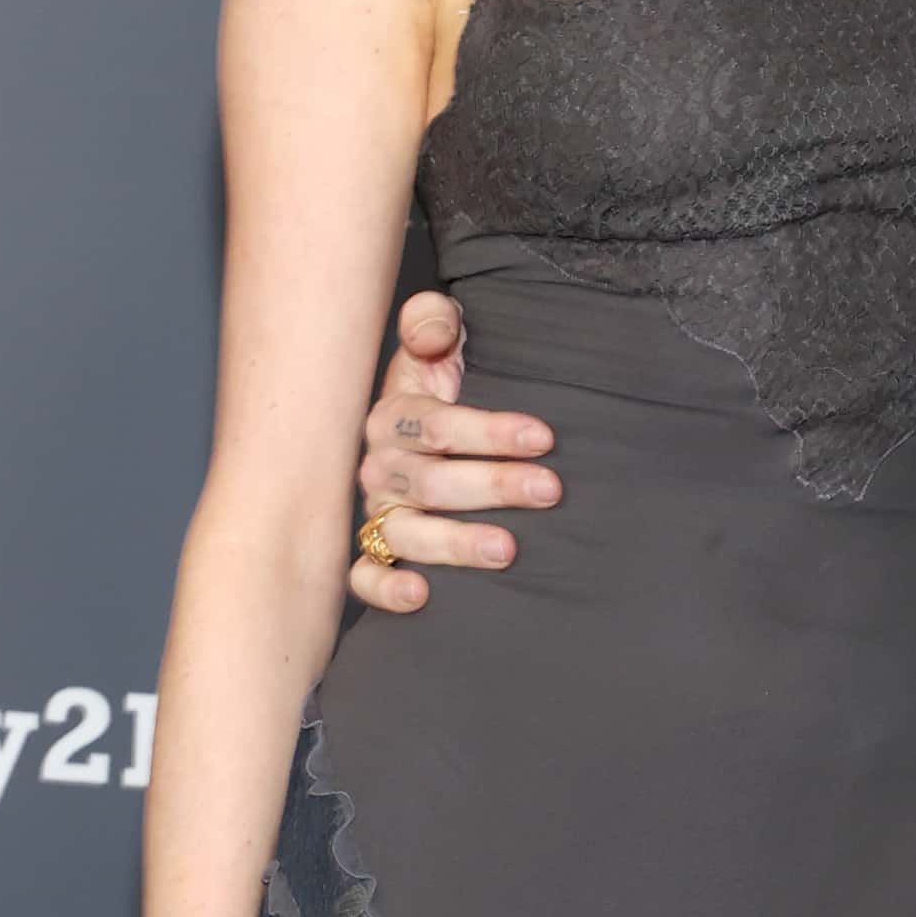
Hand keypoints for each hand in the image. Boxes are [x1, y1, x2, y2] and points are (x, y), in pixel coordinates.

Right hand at [349, 292, 559, 612]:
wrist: (428, 432)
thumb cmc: (443, 384)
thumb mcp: (442, 342)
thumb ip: (434, 321)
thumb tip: (432, 334)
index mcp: (395, 415)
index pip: (437, 425)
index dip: (490, 431)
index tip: (544, 436)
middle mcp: (380, 466)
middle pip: (432, 482)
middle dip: (494, 485)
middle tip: (550, 489)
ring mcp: (377, 511)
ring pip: (405, 533)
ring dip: (455, 544)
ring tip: (508, 550)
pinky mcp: (375, 553)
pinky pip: (365, 577)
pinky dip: (386, 589)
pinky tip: (421, 595)